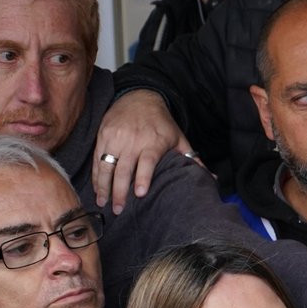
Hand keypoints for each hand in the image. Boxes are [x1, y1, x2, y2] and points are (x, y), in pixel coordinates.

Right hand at [92, 91, 192, 213]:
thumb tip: (211, 177)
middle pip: (124, 169)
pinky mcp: (102, 136)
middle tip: (118, 210)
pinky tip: (97, 189)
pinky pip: (97, 159)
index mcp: (154, 142)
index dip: (143, 178)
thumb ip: (192, 158)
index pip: (147, 162)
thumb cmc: (162, 123)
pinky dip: (96, 175)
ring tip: (103, 203)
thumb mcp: (178, 138)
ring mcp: (115, 138)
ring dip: (103, 186)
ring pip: (106, 166)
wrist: (139, 97)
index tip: (140, 194)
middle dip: (119, 191)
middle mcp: (133, 141)